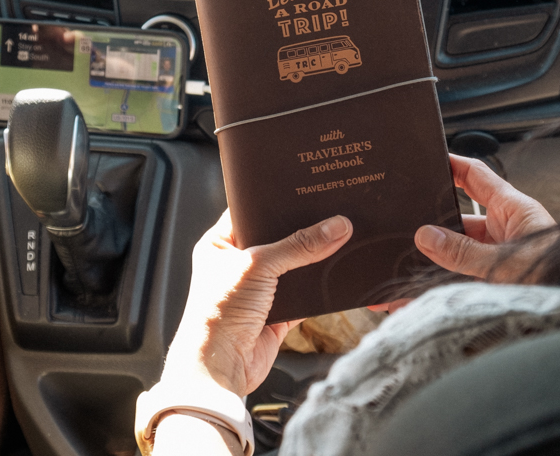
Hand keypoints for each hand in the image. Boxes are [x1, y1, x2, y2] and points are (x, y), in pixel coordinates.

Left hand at [160, 210, 352, 396]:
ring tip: (341, 236)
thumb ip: (300, 245)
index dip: (276, 202)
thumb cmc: (218, 314)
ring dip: (314, 259)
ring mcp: (259, 290)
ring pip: (294, 266)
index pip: (251, 212)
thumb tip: (337, 226)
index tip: (306, 189)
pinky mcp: (277, 313)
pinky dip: (319, 288)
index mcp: (220, 244)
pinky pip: (305, 294)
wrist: (219, 368)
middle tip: (331, 211)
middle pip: (278, 240)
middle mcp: (238, 265)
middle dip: (303, 231)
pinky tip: (337, 273)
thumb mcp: (258, 266)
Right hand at [416, 154, 556, 280]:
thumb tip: (427, 236)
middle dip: (434, 224)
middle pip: (461, 217)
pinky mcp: (499, 278)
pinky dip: (443, 283)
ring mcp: (502, 253)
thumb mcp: (506, 264)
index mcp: (515, 209)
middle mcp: (507, 227)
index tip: (427, 159)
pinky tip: (419, 294)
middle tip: (405, 225)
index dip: (452, 165)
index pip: (476, 176)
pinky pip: (464, 275)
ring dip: (436, 259)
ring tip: (409, 266)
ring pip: (460, 249)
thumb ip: (464, 252)